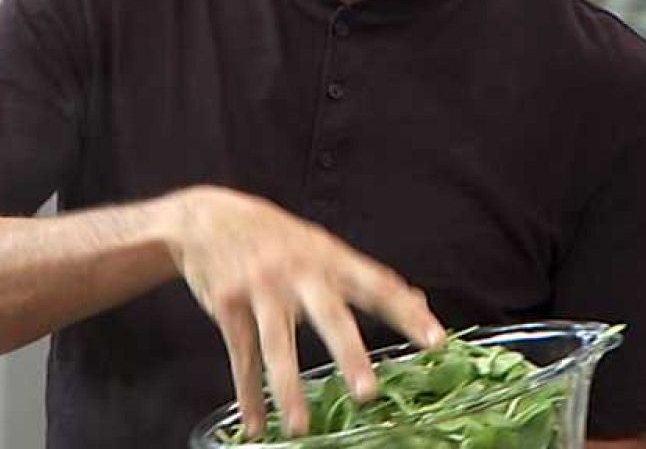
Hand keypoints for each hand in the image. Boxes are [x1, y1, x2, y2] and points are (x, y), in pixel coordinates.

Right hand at [160, 185, 444, 436]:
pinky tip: (256, 424)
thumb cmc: (279, 238)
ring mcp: (262, 289)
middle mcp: (300, 273)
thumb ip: (366, 277)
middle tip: (369, 392)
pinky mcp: (229, 307)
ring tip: (299, 427)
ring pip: (277, 345)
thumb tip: (416, 299)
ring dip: (287, 389)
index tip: (436, 340)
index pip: (379, 286)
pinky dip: (248, 395)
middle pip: (329, 316)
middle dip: (349, 354)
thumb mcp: (326, 248)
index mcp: (332, 258)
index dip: (408, 313)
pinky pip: (242, 357)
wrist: (210, 218)